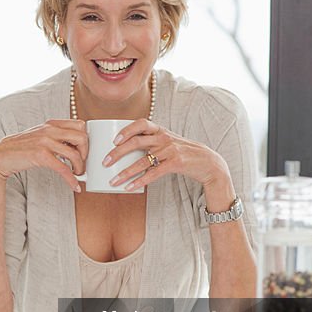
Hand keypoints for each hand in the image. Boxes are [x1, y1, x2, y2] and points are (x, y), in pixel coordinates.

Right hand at [0, 119, 88, 191]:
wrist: (0, 156)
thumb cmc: (21, 149)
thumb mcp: (39, 136)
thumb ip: (54, 136)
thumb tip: (73, 145)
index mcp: (51, 124)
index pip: (79, 125)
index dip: (86, 138)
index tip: (83, 151)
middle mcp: (49, 130)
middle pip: (82, 137)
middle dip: (86, 153)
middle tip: (82, 163)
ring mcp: (45, 142)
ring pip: (75, 154)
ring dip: (80, 168)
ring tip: (78, 174)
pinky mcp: (41, 156)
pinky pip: (63, 169)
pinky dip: (71, 179)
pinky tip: (74, 186)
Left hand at [103, 119, 230, 192]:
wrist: (207, 161)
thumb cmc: (181, 152)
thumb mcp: (167, 141)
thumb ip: (149, 142)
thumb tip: (123, 151)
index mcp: (159, 130)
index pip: (141, 123)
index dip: (126, 130)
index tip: (114, 140)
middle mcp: (163, 137)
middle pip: (136, 142)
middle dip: (117, 153)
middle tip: (105, 162)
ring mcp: (170, 150)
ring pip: (142, 161)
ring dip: (125, 172)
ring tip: (113, 181)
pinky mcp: (175, 163)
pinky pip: (153, 173)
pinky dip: (139, 181)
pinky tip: (129, 187)